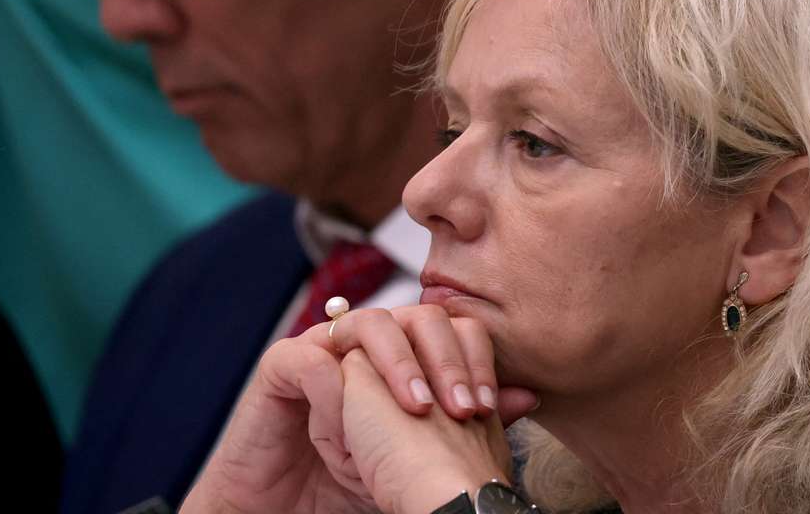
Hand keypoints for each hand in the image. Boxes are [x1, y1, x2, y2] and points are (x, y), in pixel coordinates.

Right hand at [181, 305, 536, 513]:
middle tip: (462, 407)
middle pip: (416, 316)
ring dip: (398, 364)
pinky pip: (310, 357)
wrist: (286, 511)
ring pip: (367, 322)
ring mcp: (323, 349)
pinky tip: (352, 430)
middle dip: (445, 358)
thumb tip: (529, 395)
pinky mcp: (280, 368)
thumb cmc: (354, 484)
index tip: (491, 406)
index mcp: (402, 356)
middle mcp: (365, 344)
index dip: (475, 356)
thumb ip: (467, 419)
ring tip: (417, 409)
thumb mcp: (422, 454)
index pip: (449, 327)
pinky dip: (335, 390)